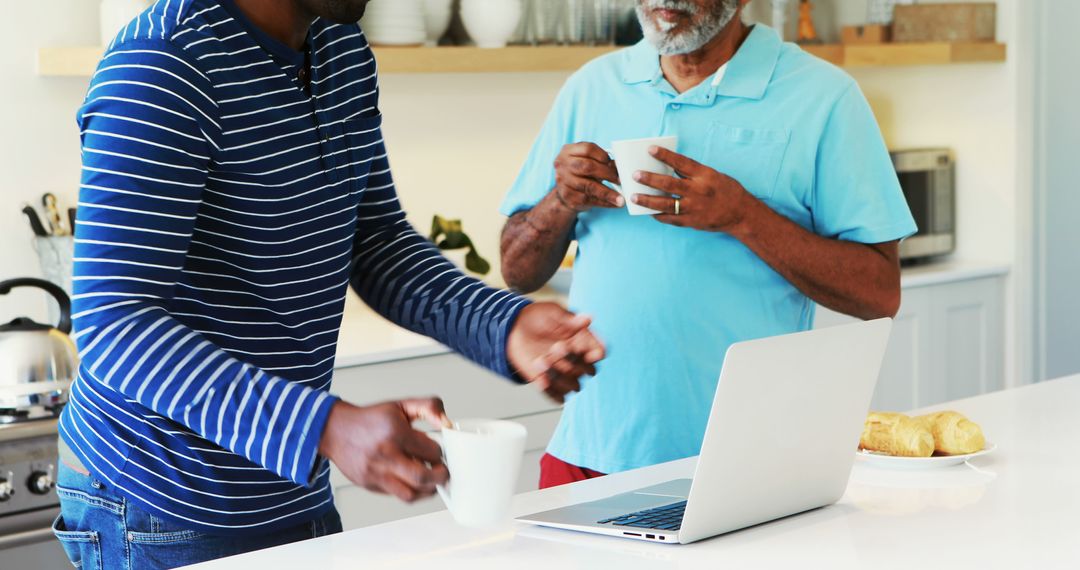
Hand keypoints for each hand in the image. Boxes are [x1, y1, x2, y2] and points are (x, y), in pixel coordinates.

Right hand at [319, 398, 449, 502]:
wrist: (335, 430)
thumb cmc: (370, 420)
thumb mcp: (401, 405)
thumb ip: (429, 407)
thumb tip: (446, 423)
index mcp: (395, 432)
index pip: (431, 451)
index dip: (440, 452)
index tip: (439, 449)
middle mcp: (384, 454)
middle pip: (423, 477)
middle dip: (441, 476)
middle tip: (443, 470)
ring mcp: (376, 473)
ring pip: (411, 493)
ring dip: (428, 489)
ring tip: (431, 479)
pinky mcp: (370, 485)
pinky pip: (397, 495)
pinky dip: (412, 492)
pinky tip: (414, 482)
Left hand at [507, 302, 605, 402]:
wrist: (514, 328)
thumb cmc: (538, 317)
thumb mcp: (552, 312)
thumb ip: (569, 319)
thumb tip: (589, 318)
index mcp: (583, 341)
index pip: (600, 352)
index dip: (596, 354)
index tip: (582, 347)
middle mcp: (577, 359)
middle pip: (589, 371)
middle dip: (572, 361)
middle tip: (555, 346)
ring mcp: (564, 373)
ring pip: (574, 386)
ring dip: (559, 376)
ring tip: (540, 361)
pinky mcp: (550, 384)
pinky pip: (558, 397)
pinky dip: (551, 392)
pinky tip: (540, 379)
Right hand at [551, 142, 623, 211]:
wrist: (566, 191)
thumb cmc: (581, 173)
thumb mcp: (589, 162)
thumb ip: (602, 161)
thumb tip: (619, 167)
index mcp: (568, 151)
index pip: (588, 149)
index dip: (603, 156)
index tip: (614, 164)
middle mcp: (563, 164)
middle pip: (587, 166)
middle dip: (607, 173)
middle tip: (619, 180)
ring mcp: (563, 181)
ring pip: (589, 186)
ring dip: (608, 193)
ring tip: (621, 199)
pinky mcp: (568, 196)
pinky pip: (589, 200)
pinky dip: (604, 202)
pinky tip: (613, 203)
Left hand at [630, 146, 754, 232]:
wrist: (741, 214)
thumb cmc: (727, 191)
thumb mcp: (713, 175)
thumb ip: (693, 172)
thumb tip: (669, 167)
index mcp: (704, 176)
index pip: (681, 162)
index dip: (665, 155)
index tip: (650, 149)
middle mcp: (698, 191)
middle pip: (669, 183)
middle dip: (650, 179)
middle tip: (635, 175)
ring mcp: (694, 208)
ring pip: (665, 204)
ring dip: (648, 200)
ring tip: (634, 197)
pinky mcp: (691, 221)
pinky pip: (670, 218)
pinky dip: (658, 215)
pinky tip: (649, 211)